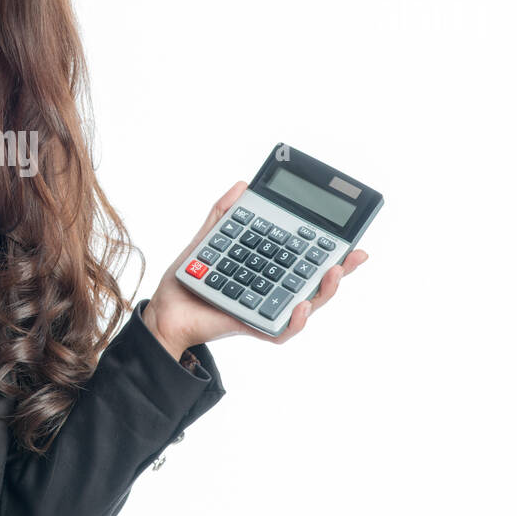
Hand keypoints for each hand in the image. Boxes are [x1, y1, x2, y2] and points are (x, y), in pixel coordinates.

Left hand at [141, 180, 368, 356]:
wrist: (164, 311)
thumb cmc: (187, 282)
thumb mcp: (208, 240)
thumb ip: (225, 214)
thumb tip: (242, 185)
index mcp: (267, 270)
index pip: (304, 258)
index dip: (328, 249)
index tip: (349, 237)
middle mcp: (271, 290)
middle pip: (315, 282)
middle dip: (340, 271)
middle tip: (352, 256)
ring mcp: (265, 309)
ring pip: (307, 305)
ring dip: (325, 290)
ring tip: (334, 273)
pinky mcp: (253, 326)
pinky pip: (280, 330)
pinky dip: (294, 321)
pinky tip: (301, 305)